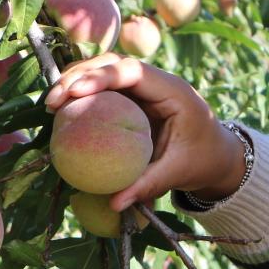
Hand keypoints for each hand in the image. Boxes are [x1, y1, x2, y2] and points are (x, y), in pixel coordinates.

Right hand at [41, 54, 246, 209]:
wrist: (217, 155)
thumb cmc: (202, 161)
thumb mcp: (178, 173)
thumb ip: (148, 185)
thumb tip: (115, 205)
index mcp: (173, 91)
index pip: (133, 72)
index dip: (101, 77)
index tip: (74, 92)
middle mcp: (156, 82)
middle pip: (113, 63)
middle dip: (80, 75)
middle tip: (53, 101)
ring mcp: (143, 87)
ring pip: (105, 71)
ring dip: (76, 81)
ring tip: (51, 105)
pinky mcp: (133, 97)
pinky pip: (105, 89)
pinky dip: (83, 94)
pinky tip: (61, 112)